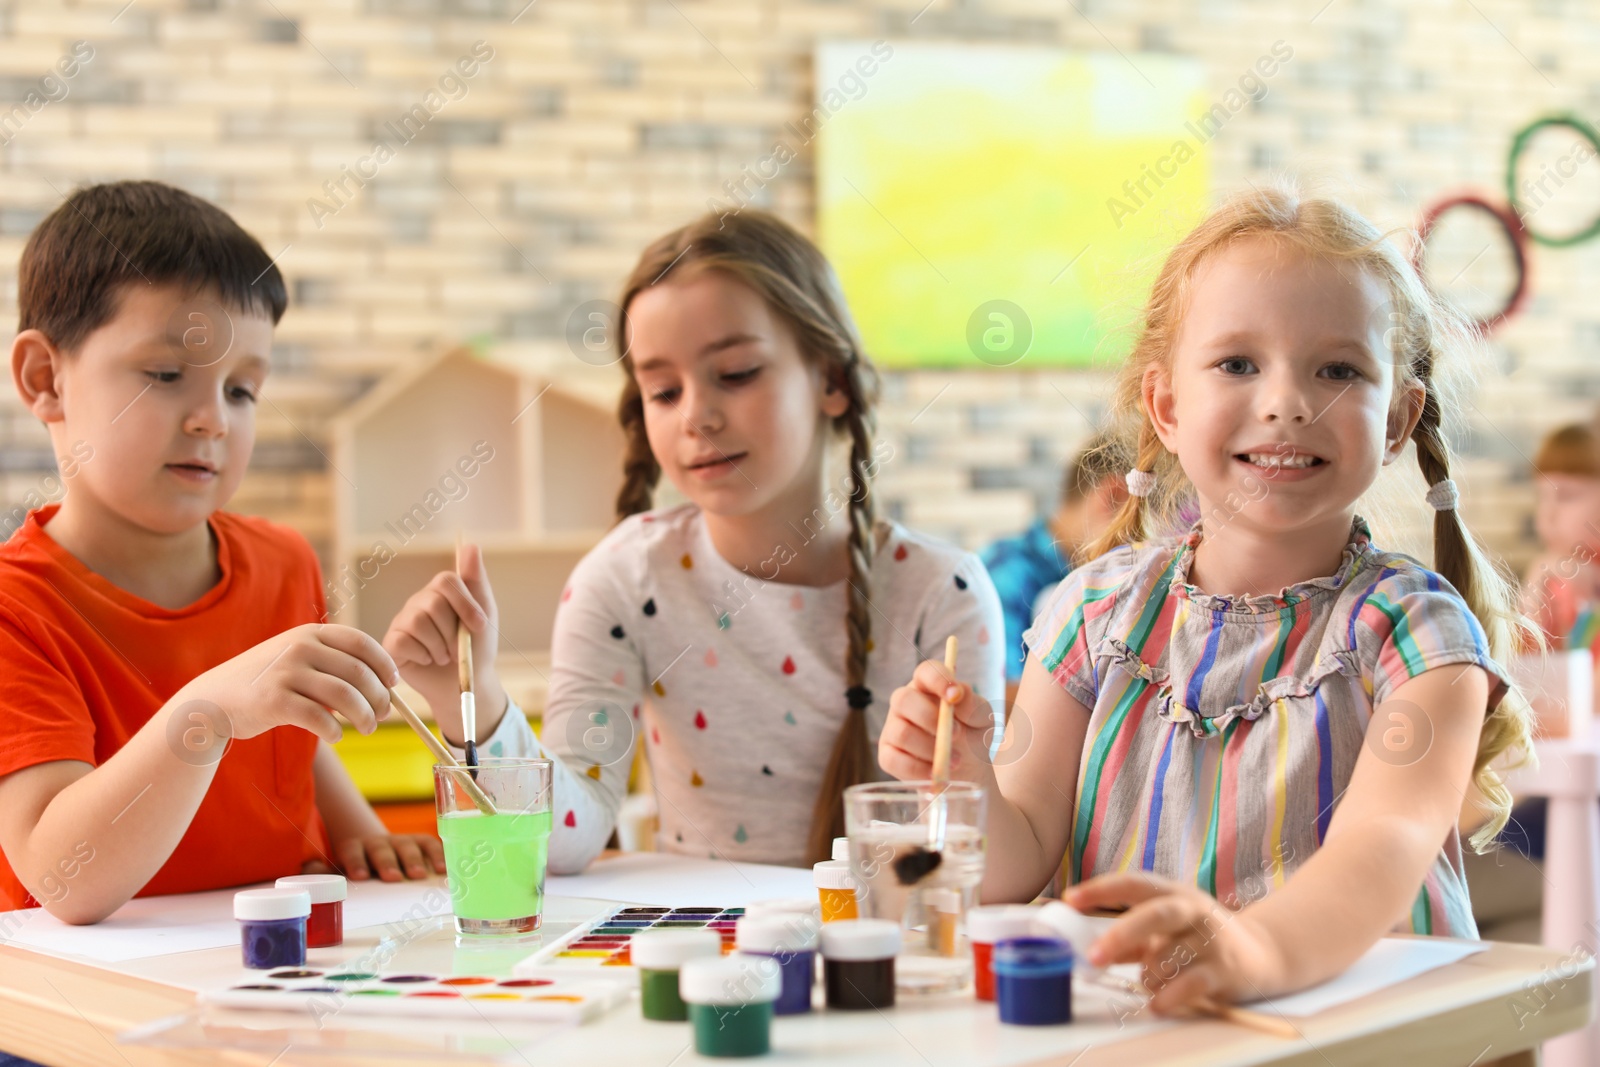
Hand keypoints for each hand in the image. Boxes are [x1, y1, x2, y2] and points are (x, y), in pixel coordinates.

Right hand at [174, 624, 397, 743]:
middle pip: (359, 673)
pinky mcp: (274, 700)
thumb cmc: (266, 683)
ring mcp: (285, 672)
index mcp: (310, 633)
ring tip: (368, 728)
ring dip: (364, 717)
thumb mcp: (298, 659)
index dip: (383, 664)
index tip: (393, 683)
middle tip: (383, 714)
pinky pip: (320, 718)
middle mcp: (299, 647)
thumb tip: (384, 686)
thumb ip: (333, 664)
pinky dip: (336, 731)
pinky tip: (336, 736)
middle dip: (379, 697)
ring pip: (345, 697)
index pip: (361, 643)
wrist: (212, 700)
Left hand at [332, 832, 446, 881]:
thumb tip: (309, 870)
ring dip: (414, 859)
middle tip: (394, 877)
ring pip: (407, 846)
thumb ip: (321, 871)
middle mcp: (378, 842)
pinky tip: (443, 869)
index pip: (353, 851)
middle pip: (382, 849)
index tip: (359, 876)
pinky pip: (429, 844)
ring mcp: (400, 841)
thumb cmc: (356, 864)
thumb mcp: (335, 867)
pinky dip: (437, 854)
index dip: (356, 862)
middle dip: (388, 862)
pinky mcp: (418, 842)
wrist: (373, 846)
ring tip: (419, 875)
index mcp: (354, 848)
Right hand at [382, 542, 504, 740]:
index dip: (465, 604)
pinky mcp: (391, 643)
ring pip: (419, 623)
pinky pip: (404, 641)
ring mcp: (403, 621)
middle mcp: (419, 602)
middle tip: (458, 647)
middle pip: (433, 603)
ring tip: (444, 655)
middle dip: (453, 632)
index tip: (480, 625)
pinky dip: (423, 656)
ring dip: (440, 646)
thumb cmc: (475, 649)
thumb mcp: (484, 615)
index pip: (446, 581)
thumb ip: (476, 581)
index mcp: (441, 592)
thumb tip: (470, 545)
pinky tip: (427, 660)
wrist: (464, 685)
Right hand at [880, 658, 998, 785]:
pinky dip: (919, 770)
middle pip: (903, 699)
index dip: (937, 679)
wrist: (967, 771)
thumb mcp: (982, 719)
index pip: (926, 671)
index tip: (954, 695)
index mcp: (928, 686)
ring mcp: (892, 728)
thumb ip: (973, 704)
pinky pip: (894, 760)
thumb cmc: (972, 736)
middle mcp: (905, 702)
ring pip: (901, 733)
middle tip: (956, 735)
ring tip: (955, 761)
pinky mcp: (887, 754)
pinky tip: (936, 773)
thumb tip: (957, 694)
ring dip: (931, 749)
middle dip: (930, 718)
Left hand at [1066, 873, 1284, 1014]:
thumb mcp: (1165, 930)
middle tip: (1094, 956)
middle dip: (1122, 933)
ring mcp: (1212, 940)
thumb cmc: (1199, 939)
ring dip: (1148, 974)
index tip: (1070, 899)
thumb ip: (1129, 938)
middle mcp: (1194, 910)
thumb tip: (1082, 944)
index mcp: (1173, 893)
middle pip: (1157, 913)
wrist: (1262, 953)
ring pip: (1170, 955)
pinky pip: (1191, 984)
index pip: (1134, 883)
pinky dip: (1168, 996)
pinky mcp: (1225, 971)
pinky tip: (1158, 1002)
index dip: (1102, 889)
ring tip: (1148, 981)